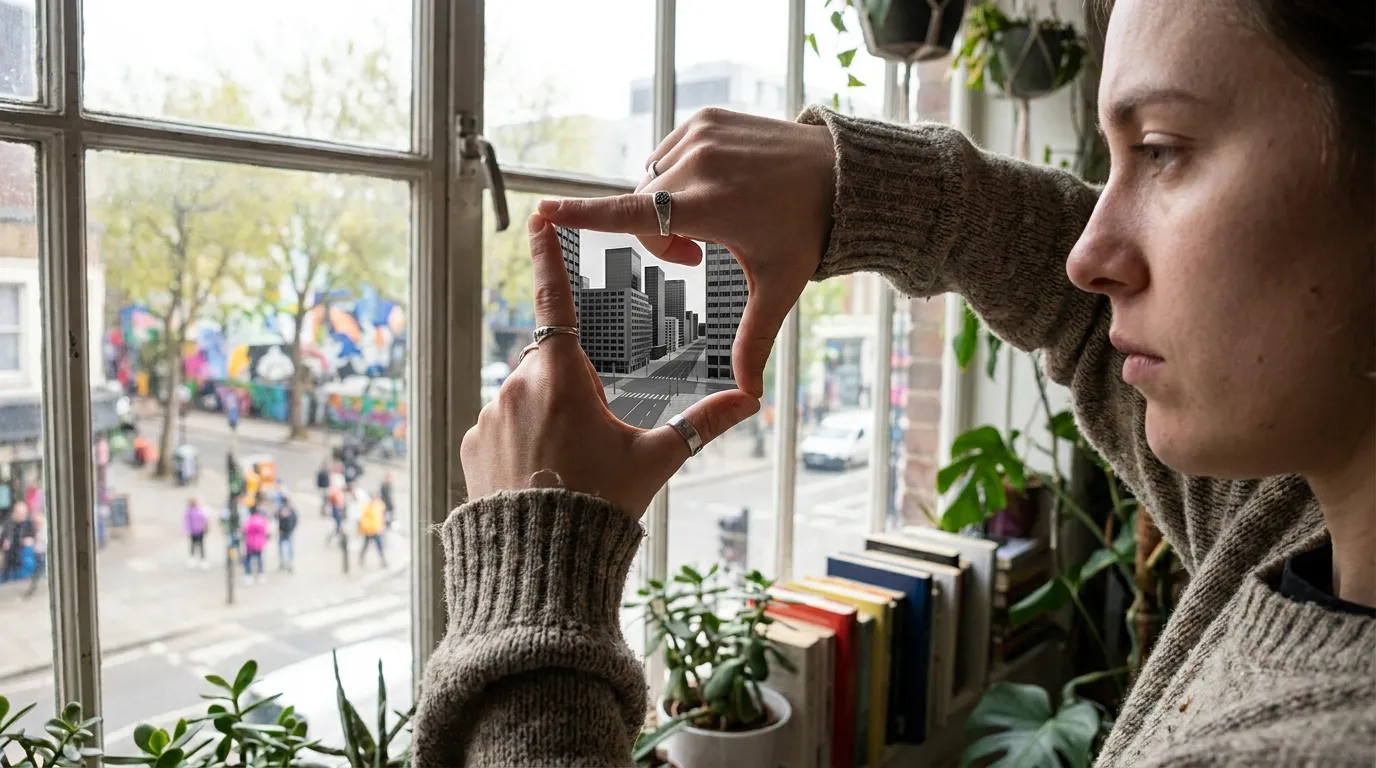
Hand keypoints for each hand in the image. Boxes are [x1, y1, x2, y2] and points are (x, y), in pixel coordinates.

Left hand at [460, 214, 760, 517]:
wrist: (539, 564)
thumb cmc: (600, 505)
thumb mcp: (656, 460)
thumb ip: (700, 424)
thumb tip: (750, 401)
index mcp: (561, 376)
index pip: (554, 298)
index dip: (548, 255)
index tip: (539, 217)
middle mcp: (517, 384)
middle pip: (551, 364)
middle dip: (572, 386)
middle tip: (593, 439)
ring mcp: (488, 414)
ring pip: (525, 397)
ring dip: (546, 416)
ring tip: (568, 468)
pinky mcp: (472, 443)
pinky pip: (501, 427)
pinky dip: (521, 442)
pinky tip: (540, 478)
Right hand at [537, 108, 836, 397]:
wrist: (841, 171)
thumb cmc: (808, 230)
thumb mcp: (778, 286)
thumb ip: (753, 339)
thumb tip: (749, 396)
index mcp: (709, 207)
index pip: (633, 215)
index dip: (585, 216)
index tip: (546, 210)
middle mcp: (699, 164)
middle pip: (643, 208)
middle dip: (659, 237)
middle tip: (700, 255)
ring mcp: (702, 135)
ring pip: (654, 180)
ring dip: (668, 205)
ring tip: (712, 219)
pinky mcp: (706, 117)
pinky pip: (670, 152)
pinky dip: (680, 174)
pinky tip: (717, 187)